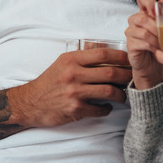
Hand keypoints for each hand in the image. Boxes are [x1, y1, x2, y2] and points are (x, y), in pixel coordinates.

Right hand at [12, 48, 132, 126]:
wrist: (30, 103)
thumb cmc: (50, 82)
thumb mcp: (62, 63)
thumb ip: (82, 57)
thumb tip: (107, 52)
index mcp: (71, 60)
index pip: (103, 54)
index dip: (121, 56)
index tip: (129, 60)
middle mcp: (73, 74)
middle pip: (110, 73)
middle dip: (125, 76)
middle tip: (131, 79)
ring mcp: (74, 92)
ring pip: (108, 91)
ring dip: (120, 95)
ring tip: (121, 96)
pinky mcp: (75, 109)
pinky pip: (99, 109)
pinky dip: (107, 109)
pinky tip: (107, 107)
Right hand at [125, 0, 162, 89]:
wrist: (155, 66)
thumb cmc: (161, 46)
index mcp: (145, 13)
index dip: (147, 0)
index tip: (156, 10)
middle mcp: (135, 21)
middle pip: (141, 17)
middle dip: (156, 27)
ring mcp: (131, 33)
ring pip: (142, 30)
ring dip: (156, 38)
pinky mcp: (130, 45)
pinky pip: (141, 42)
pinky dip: (152, 46)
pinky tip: (158, 50)